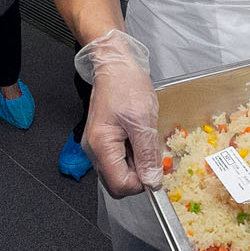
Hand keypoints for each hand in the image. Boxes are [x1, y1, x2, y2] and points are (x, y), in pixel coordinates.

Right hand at [76, 29, 162, 196]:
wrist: (114, 65)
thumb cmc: (126, 85)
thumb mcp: (144, 121)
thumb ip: (147, 154)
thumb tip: (152, 180)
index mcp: (102, 145)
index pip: (120, 186)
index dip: (141, 183)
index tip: (156, 169)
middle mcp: (93, 150)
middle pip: (117, 183)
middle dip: (138, 174)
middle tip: (150, 152)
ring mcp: (96, 146)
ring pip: (118, 172)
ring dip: (135, 163)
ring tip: (143, 139)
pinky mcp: (101, 141)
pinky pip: (117, 159)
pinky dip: (131, 154)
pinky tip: (137, 137)